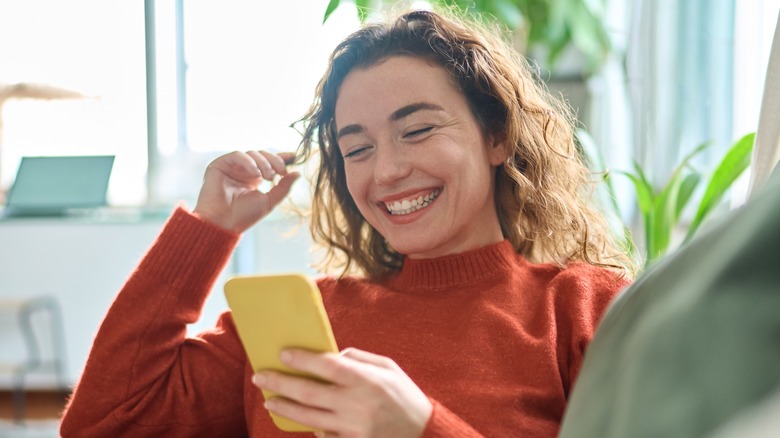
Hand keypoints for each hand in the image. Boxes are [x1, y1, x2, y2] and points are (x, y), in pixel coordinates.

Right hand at [193, 150, 299, 232]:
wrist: (223, 223)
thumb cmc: (243, 216)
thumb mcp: (269, 201)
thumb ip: (283, 188)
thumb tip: (298, 173)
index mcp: (254, 178)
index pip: (269, 162)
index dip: (282, 157)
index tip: (294, 156)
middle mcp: (243, 171)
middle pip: (262, 155)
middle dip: (275, 161)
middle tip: (282, 172)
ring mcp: (232, 167)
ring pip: (252, 153)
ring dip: (264, 163)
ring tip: (268, 177)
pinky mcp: (220, 165)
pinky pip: (237, 155)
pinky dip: (249, 162)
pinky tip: (256, 173)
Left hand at [252, 348, 432, 437]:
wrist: (423, 436)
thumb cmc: (406, 397)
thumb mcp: (389, 368)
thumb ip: (360, 358)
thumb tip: (333, 355)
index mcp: (366, 380)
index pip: (327, 366)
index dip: (302, 359)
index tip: (282, 353)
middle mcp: (355, 404)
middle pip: (308, 392)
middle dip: (280, 382)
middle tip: (260, 376)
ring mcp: (351, 428)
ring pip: (307, 416)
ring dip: (284, 407)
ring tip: (268, 399)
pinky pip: (321, 434)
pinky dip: (306, 425)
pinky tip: (293, 417)